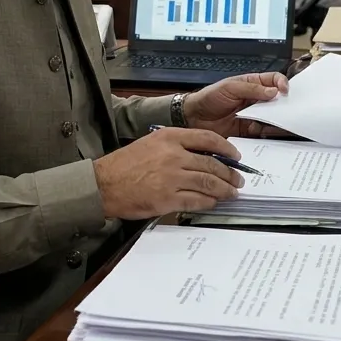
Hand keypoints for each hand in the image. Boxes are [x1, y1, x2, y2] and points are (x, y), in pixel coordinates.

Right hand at [93, 127, 244, 218]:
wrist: (103, 185)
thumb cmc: (124, 164)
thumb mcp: (151, 143)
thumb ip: (176, 145)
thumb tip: (204, 156)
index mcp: (169, 137)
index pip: (208, 138)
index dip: (227, 148)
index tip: (235, 156)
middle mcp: (173, 156)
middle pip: (212, 164)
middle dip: (230, 174)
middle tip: (238, 179)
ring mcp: (172, 178)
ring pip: (208, 183)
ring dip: (224, 189)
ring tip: (232, 193)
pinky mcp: (168, 199)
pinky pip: (196, 201)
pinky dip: (209, 202)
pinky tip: (213, 202)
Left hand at [183, 72, 288, 136]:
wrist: (193, 118)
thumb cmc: (209, 98)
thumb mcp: (229, 87)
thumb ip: (251, 89)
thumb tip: (273, 91)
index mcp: (251, 83)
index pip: (273, 80)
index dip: (282, 84)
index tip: (284, 91)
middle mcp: (255, 99)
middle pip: (276, 100)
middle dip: (284, 104)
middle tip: (288, 109)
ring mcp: (253, 115)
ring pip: (272, 116)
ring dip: (277, 119)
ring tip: (281, 122)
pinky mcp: (248, 130)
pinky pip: (262, 131)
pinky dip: (267, 132)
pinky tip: (268, 131)